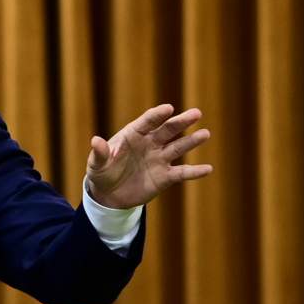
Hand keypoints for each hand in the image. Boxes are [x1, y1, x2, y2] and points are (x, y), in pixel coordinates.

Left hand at [85, 104, 212, 208]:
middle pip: (168, 130)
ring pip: (178, 147)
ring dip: (192, 141)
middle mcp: (150, 143)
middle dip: (181, 121)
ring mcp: (159, 159)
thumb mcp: (97, 164)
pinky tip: (208, 169)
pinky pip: (182, 173)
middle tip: (196, 113)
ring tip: (205, 134)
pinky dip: (194, 171)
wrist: (109, 195)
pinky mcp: (165, 177)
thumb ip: (100, 153)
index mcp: (133, 134)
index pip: (148, 121)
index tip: (169, 109)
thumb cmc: (102, 173)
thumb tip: (95, 141)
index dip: (158, 115)